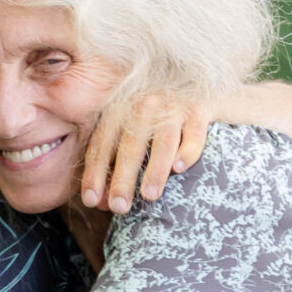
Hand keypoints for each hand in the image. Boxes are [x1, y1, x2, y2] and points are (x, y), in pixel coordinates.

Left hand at [81, 91, 208, 213]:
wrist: (200, 84)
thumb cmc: (159, 117)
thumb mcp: (133, 127)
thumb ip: (115, 158)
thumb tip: (101, 202)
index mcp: (122, 108)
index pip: (103, 142)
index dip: (95, 172)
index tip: (90, 200)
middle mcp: (146, 104)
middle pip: (131, 145)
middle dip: (123, 178)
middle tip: (119, 207)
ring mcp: (175, 105)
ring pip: (163, 141)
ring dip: (154, 169)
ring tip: (149, 195)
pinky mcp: (201, 108)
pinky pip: (194, 133)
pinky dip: (188, 151)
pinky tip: (180, 168)